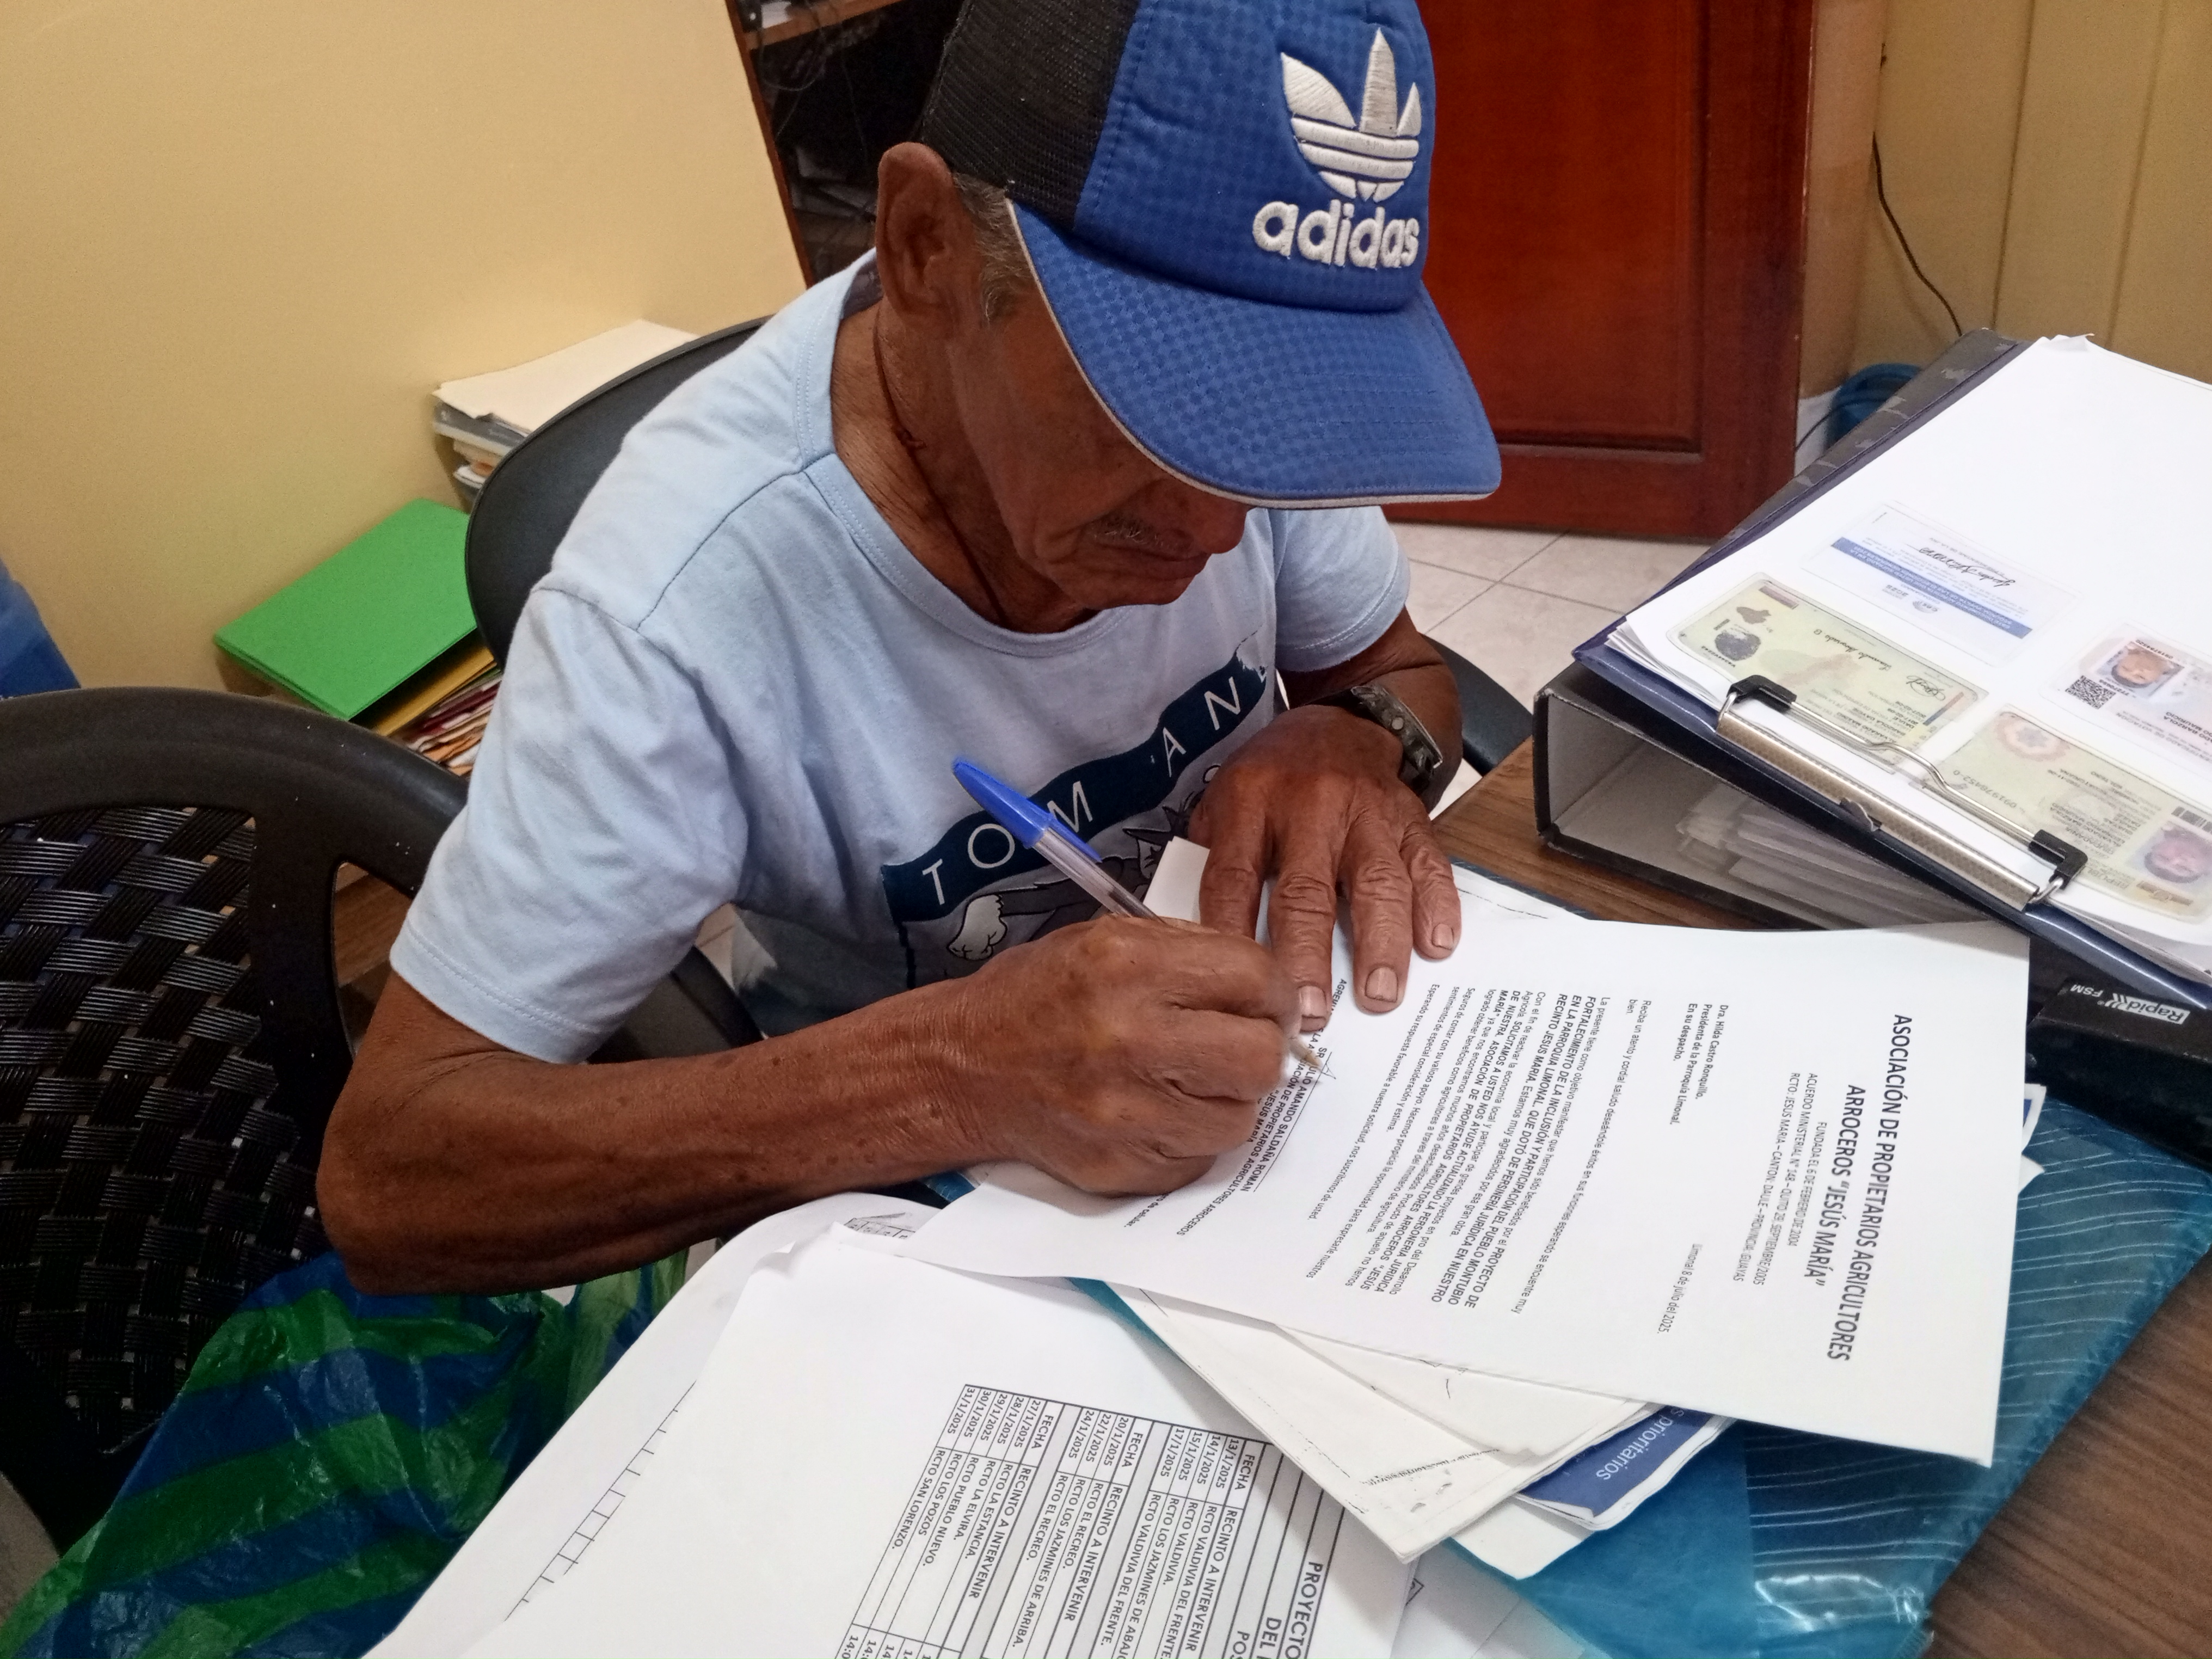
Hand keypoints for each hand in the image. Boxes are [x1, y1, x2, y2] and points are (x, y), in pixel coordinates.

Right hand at [940, 915, 1296, 1194]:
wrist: (963, 1069)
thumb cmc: (1036, 998)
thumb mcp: (1105, 939)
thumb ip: (1188, 952)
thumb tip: (1267, 986)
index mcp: (1129, 967)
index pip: (1255, 979)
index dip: (1272, 992)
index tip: (1264, 1002)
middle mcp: (1129, 1039)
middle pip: (1261, 1058)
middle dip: (1260, 1049)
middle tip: (1235, 1044)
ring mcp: (1126, 1113)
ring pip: (1240, 1119)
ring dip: (1227, 1100)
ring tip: (1187, 1079)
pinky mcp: (1121, 1166)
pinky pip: (1199, 1160)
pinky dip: (1190, 1137)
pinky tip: (1155, 1111)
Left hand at [1189, 703, 1459, 1028]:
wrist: (1341, 724)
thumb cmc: (1273, 779)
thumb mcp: (1224, 801)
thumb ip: (1213, 862)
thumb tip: (1204, 942)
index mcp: (1250, 802)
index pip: (1234, 877)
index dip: (1233, 934)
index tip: (1239, 987)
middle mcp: (1310, 805)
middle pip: (1307, 890)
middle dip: (1308, 956)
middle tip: (1311, 1011)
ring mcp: (1367, 812)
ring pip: (1377, 881)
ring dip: (1380, 942)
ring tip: (1380, 995)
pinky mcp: (1411, 819)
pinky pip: (1429, 863)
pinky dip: (1437, 905)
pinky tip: (1437, 945)